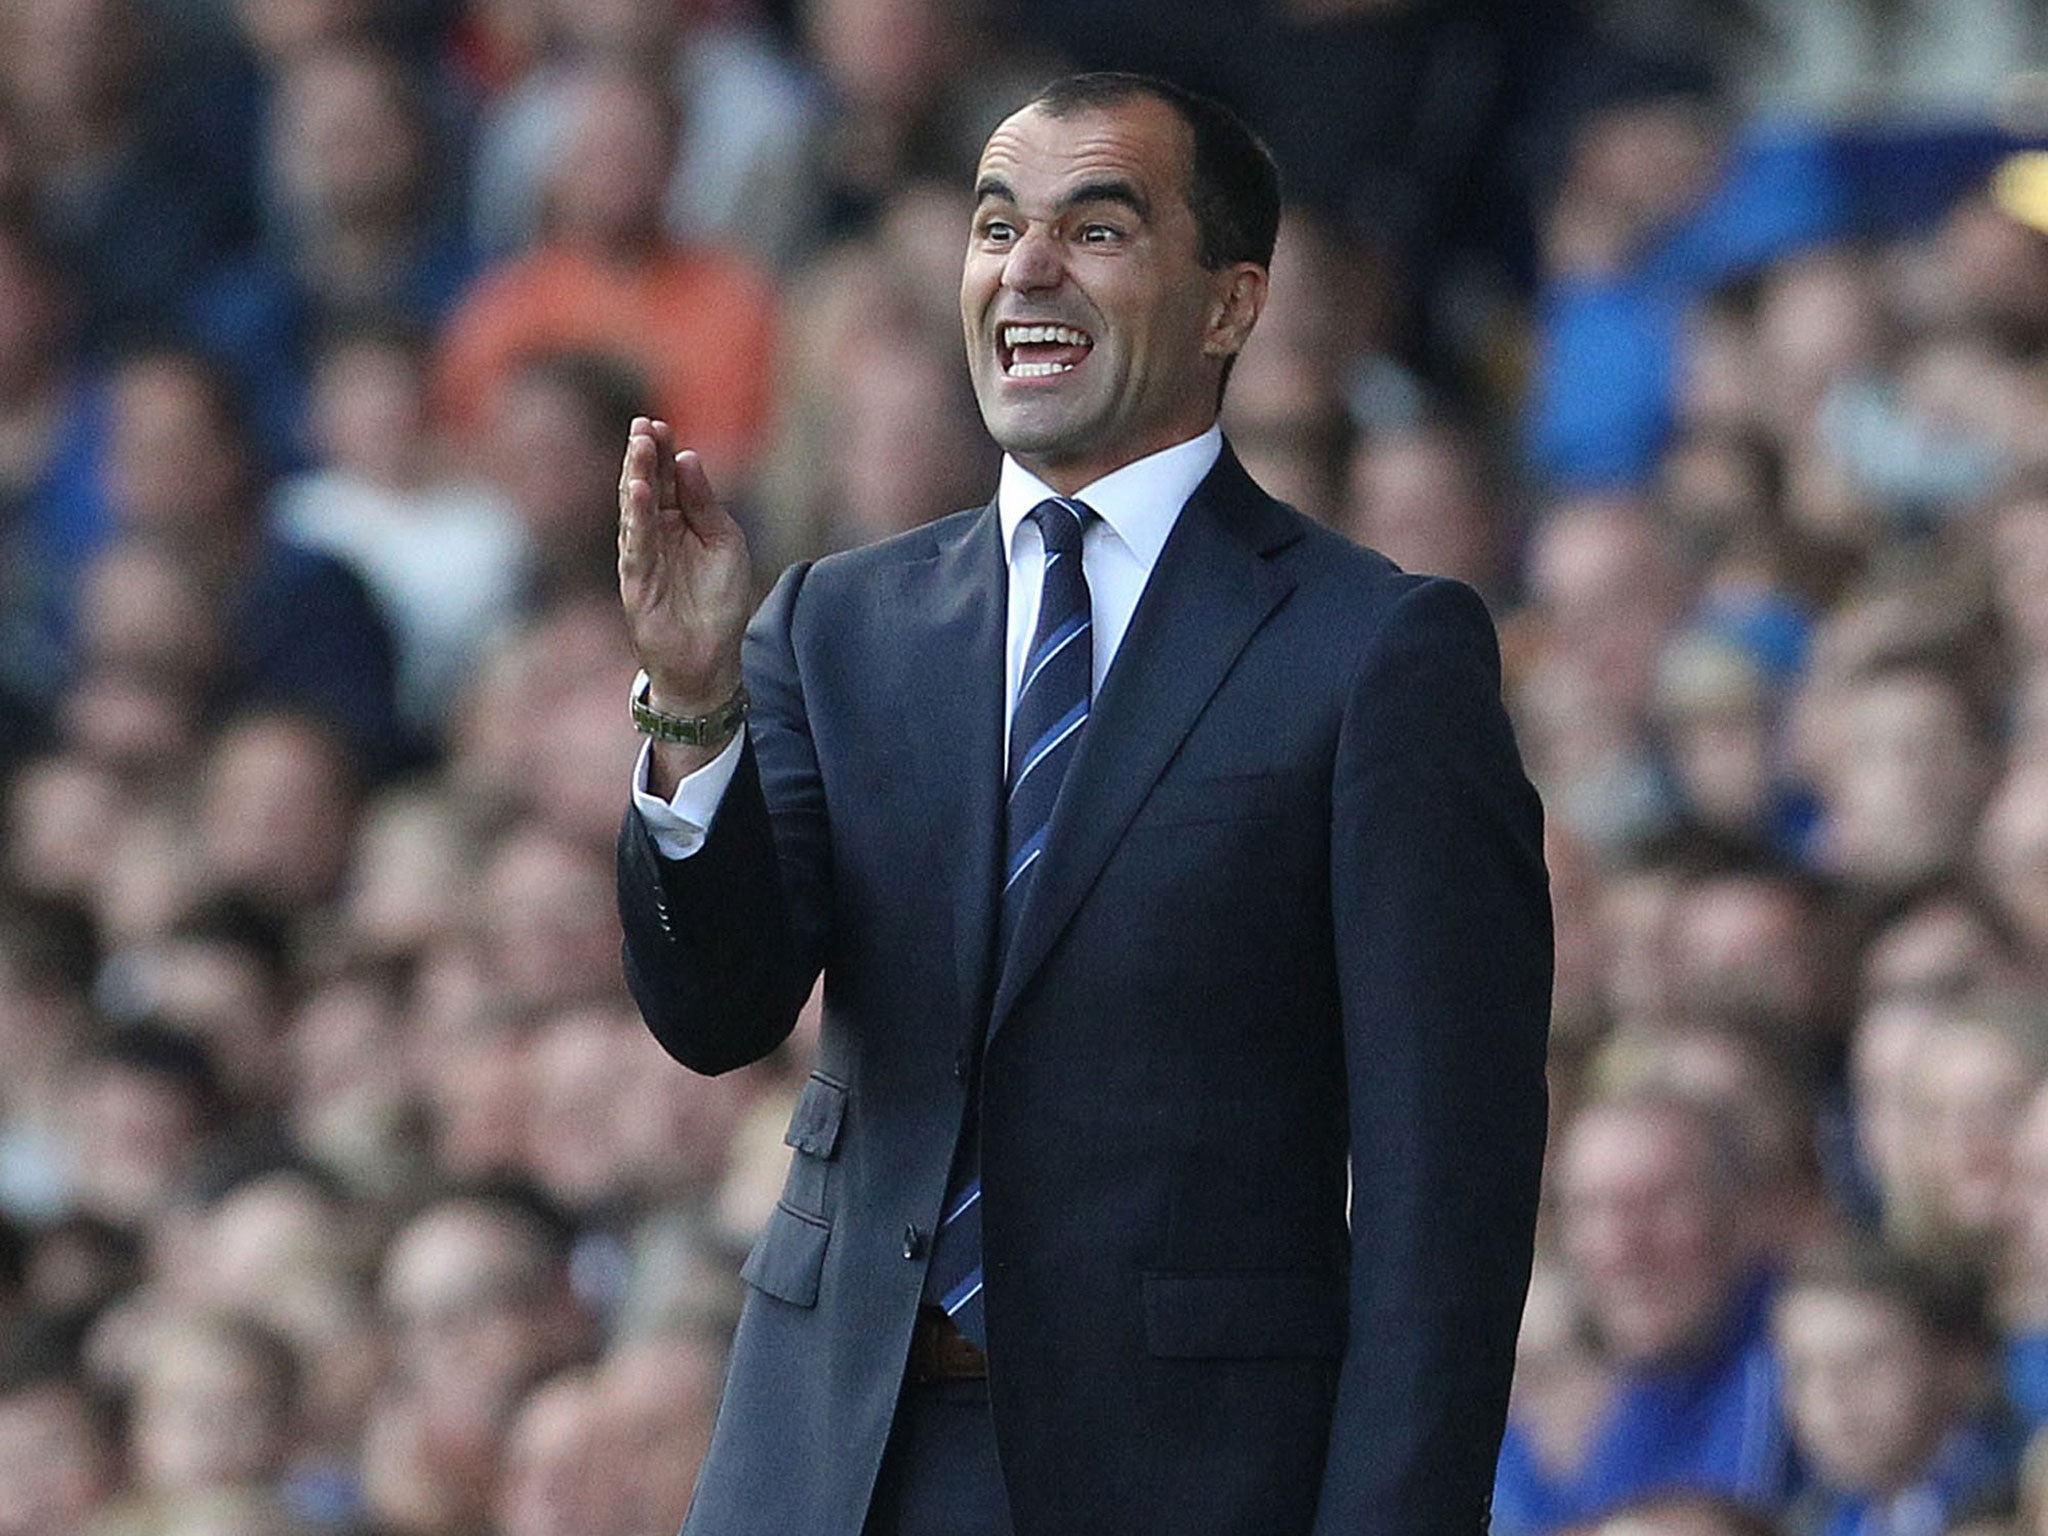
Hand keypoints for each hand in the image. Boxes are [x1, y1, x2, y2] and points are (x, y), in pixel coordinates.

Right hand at [619, 418, 751, 784]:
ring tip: (639, 446)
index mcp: (677, 521)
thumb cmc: (719, 601)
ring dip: (635, 476)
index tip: (661, 424)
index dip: (663, 452)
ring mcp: (643, 557)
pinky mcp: (637, 582)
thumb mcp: (724, 542)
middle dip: (644, 455)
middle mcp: (655, 534)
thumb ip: (705, 503)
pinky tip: (637, 490)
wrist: (711, 659)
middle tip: (644, 425)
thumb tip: (688, 459)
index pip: (667, 479)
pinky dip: (635, 516)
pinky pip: (635, 543)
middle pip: (646, 486)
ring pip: (635, 509)